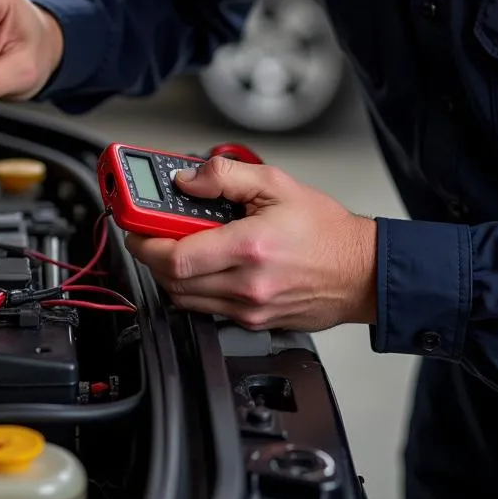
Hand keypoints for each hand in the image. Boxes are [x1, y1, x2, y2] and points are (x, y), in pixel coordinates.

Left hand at [124, 156, 376, 331]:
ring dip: (170, 274)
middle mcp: (247, 284)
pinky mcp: (254, 322)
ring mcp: (250, 309)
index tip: (136, 227)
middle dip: (152, 256)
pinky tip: (204, 267)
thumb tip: (188, 180)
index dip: (145, 242)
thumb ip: (225, 176)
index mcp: (249, 247)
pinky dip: (194, 289)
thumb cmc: (326, 231)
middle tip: (149, 233)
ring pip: (185, 299)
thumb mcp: (276, 183)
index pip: (176, 255)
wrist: (361, 271)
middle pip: (173, 280)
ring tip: (176, 247)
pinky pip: (207, 309)